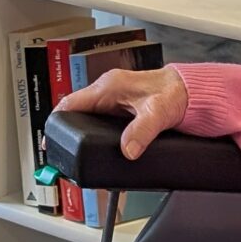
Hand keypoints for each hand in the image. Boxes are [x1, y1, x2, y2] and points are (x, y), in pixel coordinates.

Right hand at [54, 66, 188, 159]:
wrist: (191, 91)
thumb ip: (143, 131)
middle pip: (76, 112)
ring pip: (87, 117)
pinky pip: (99, 121)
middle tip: (62, 153)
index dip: (56, 121)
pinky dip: (94, 134)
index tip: (49, 139)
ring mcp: (113, 100)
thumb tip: (128, 149)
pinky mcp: (120, 109)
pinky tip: (95, 147)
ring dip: (80, 133)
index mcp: (109, 86)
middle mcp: (108, 91)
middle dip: (67, 132)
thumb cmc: (176, 92)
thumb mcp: (159, 113)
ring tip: (76, 154)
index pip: (71, 102)